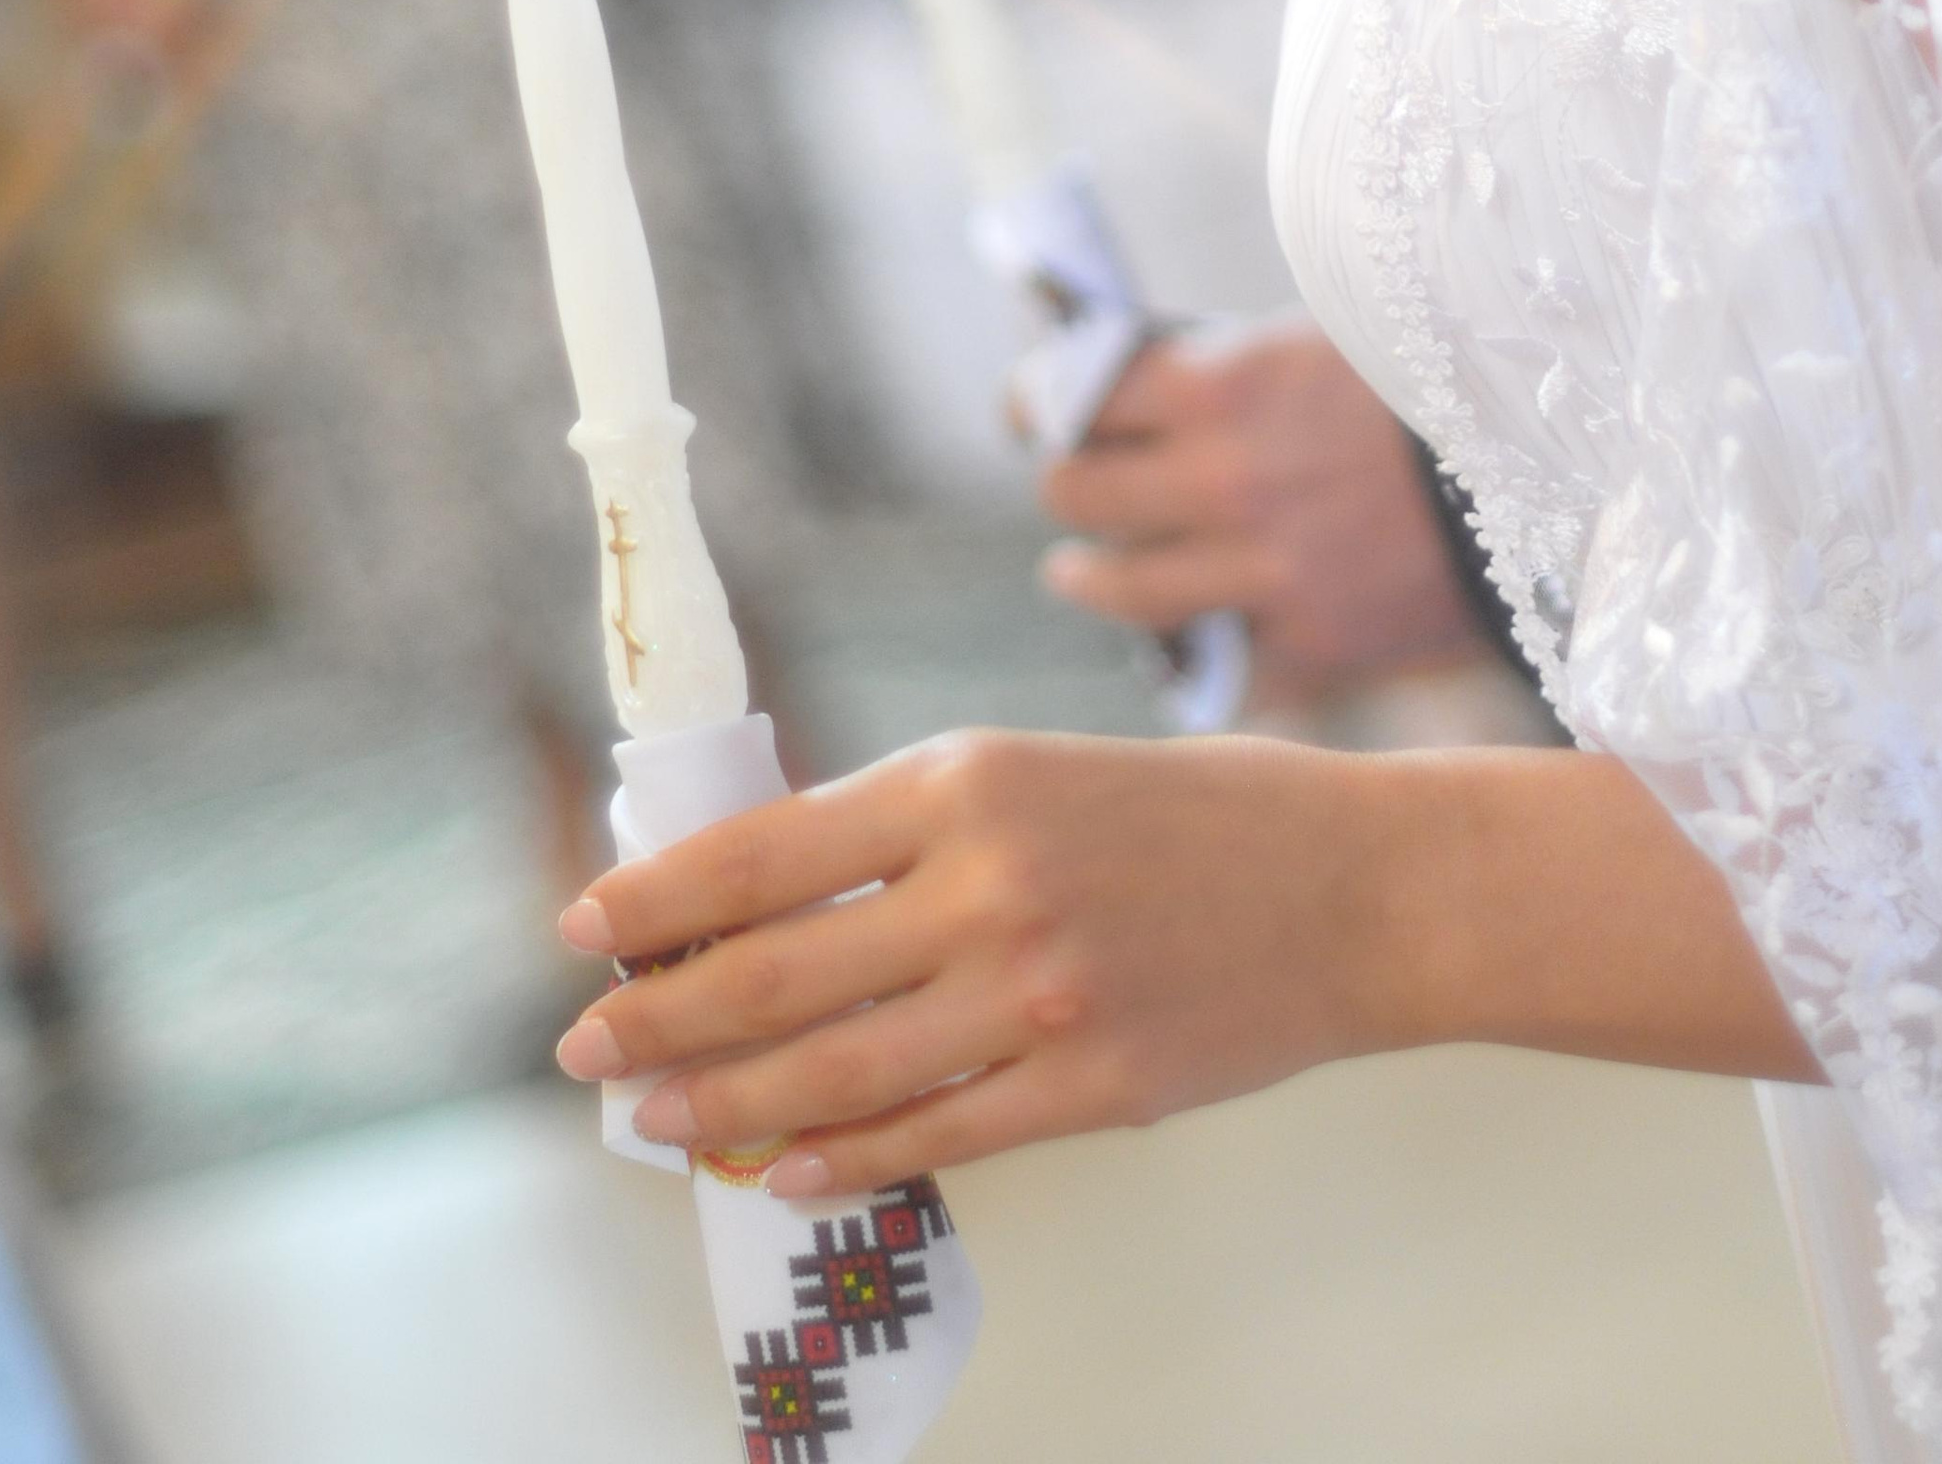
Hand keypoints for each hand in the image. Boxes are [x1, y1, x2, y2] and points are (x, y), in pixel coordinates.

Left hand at [551, 737, 1822, 1184]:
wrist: (1362, 885)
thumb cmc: (1192, 813)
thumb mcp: (1038, 771)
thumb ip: (911, 830)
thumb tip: (761, 896)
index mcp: (970, 778)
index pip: (767, 848)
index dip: (658, 898)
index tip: (579, 928)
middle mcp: (991, 881)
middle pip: (777, 974)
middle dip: (660, 1018)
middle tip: (582, 1051)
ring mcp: (1040, 993)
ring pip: (836, 1073)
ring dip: (724, 1106)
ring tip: (654, 1123)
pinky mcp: (1091, 1085)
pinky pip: (936, 1137)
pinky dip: (844, 1160)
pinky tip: (782, 1170)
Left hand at [1035, 317, 1489, 706]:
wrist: (1554, 471)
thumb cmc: (1425, 384)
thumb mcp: (1313, 339)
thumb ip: (1214, 370)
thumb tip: (1111, 384)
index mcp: (1223, 383)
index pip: (1070, 393)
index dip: (1039, 399)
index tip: (1035, 407)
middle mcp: (1227, 480)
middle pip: (1073, 493)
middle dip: (1068, 482)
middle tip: (1074, 481)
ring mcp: (1264, 573)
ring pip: (1117, 589)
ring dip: (1090, 574)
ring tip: (1081, 571)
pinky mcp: (1309, 648)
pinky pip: (1208, 663)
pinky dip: (1193, 648)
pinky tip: (1187, 629)